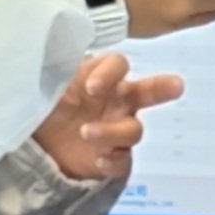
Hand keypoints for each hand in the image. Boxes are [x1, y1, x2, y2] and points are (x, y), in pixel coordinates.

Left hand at [33, 53, 184, 180]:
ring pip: (132, 130)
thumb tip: (57, 53)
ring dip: (111, 132)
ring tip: (85, 132)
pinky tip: (99, 160)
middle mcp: (116, 103)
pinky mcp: (112, 159)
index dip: (110, 73)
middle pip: (146, 93)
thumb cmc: (48, 106)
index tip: (92, 87)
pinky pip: (124, 162)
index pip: (118, 65)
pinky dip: (113, 162)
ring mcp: (117, 131)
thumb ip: (60, 71)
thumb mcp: (50, 84)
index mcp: (102, 79)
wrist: (38, 145)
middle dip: (162, 88)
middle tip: (176, 85)